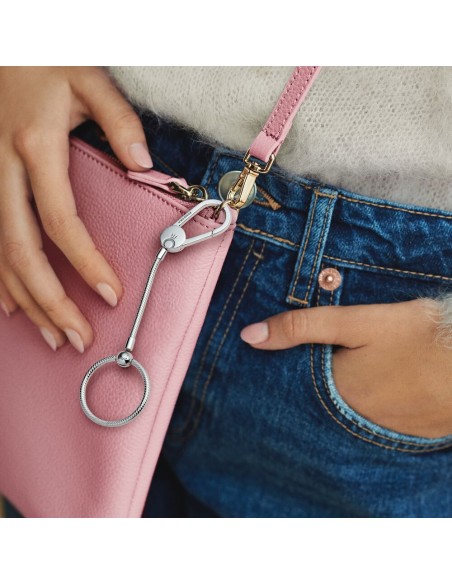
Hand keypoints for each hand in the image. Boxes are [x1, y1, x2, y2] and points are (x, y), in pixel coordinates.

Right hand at [0, 66, 152, 352]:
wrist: (2, 43)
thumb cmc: (46, 58)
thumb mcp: (89, 78)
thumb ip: (119, 121)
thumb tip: (144, 166)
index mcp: (34, 145)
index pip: (61, 221)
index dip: (86, 263)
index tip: (111, 294)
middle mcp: (2, 169)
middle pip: (23, 251)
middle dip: (52, 300)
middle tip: (78, 337)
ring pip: (0, 254)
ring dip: (26, 301)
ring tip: (53, 336)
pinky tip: (13, 307)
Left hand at [240, 297, 451, 438]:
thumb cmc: (420, 335)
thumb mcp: (358, 322)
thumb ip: (303, 327)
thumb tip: (249, 336)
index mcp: (336, 390)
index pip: (291, 387)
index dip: (280, 372)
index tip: (269, 363)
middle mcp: (354, 418)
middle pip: (317, 402)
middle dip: (307, 386)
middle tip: (310, 367)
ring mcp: (383, 429)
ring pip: (344, 413)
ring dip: (337, 397)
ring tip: (343, 375)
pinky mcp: (408, 431)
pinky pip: (373, 421)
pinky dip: (366, 405)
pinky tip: (375, 387)